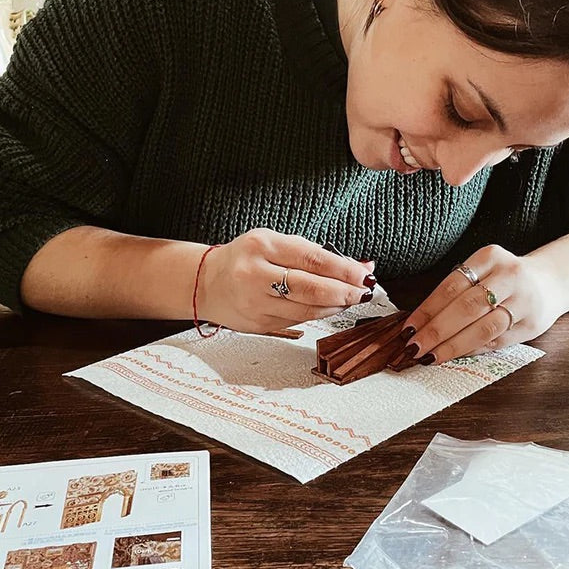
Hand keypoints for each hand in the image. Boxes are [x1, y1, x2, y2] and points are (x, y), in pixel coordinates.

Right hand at [196, 228, 375, 333]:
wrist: (205, 282)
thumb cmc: (243, 259)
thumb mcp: (275, 243)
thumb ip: (315, 253)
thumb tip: (359, 266)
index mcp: (261, 246)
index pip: (312, 259)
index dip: (344, 270)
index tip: (364, 275)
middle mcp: (255, 275)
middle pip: (311, 288)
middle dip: (345, 292)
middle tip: (363, 292)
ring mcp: (255, 303)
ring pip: (307, 309)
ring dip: (335, 306)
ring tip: (349, 298)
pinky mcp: (257, 324)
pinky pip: (297, 321)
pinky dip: (317, 314)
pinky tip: (328, 307)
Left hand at [399, 245, 565, 364]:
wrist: (552, 281)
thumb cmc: (505, 278)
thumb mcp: (483, 270)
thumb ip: (457, 290)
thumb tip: (420, 322)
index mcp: (490, 257)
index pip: (452, 285)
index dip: (428, 309)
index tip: (409, 327)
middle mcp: (509, 276)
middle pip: (467, 307)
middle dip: (436, 330)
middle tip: (415, 346)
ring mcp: (524, 301)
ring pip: (483, 327)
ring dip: (453, 345)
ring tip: (431, 356)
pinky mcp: (532, 324)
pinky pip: (497, 340)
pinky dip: (473, 349)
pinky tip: (456, 355)